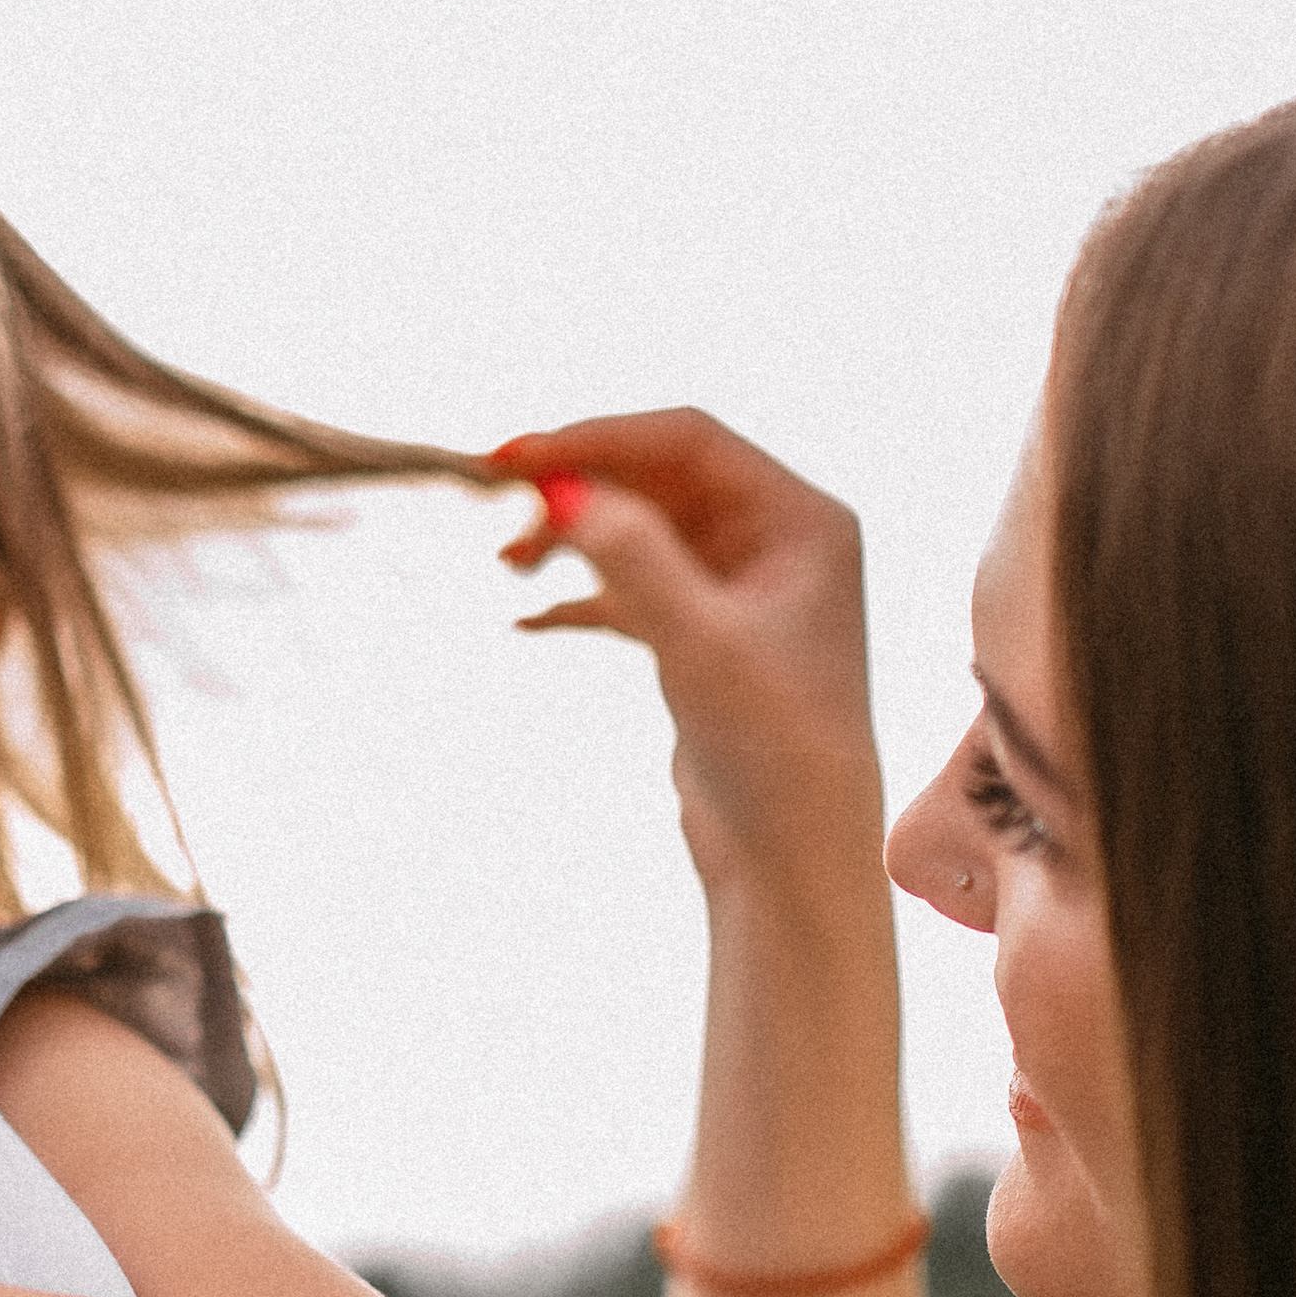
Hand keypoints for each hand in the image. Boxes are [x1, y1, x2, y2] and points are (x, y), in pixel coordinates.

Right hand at [491, 412, 884, 902]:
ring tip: (507, 564)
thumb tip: (559, 487)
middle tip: (493, 502)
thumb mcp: (698, 642)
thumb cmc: (772, 749)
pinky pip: (631, 589)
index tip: (513, 457)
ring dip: (571, 539)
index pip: (687, 439)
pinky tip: (525, 619)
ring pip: (638, 531)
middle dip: (578, 487)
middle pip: (657, 477)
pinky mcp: (706, 637)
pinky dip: (579, 597)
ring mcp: (740, 588)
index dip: (598, 437)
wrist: (790, 859)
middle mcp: (777, 541)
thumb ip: (633, 557)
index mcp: (802, 520)